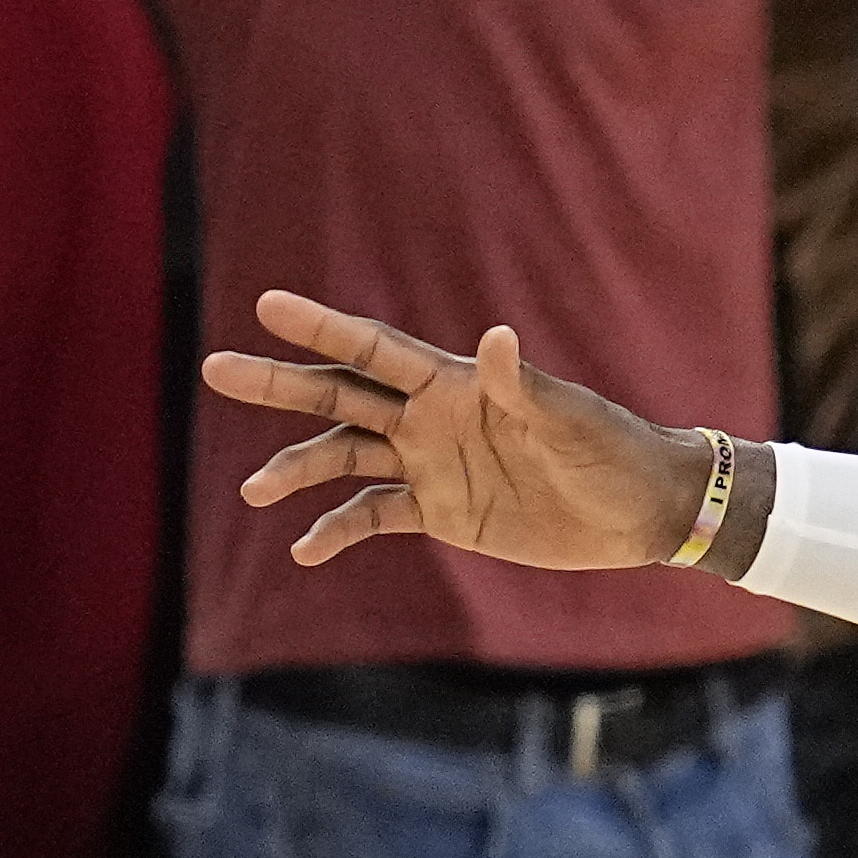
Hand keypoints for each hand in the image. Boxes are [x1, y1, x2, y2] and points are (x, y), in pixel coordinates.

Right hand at [217, 293, 733, 569]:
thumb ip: (523, 385)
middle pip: (341, 395)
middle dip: (281, 385)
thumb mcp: (567, 419)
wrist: (640, 510)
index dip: (322, 327)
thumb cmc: (610, 450)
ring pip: (345, 458)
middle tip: (216, 370)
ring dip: (298, 470)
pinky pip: (375, 516)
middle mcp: (431, 418)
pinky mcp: (443, 511)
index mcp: (455, 384)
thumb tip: (497, 339)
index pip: (374, 349)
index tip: (265, 306)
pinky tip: (304, 551)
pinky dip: (338, 531)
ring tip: (253, 491)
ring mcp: (431, 464)